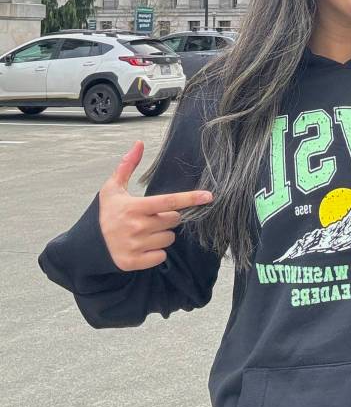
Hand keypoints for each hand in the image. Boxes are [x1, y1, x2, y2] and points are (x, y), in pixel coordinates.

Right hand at [97, 141, 213, 270]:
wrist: (86, 245)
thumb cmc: (104, 213)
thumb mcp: (112, 188)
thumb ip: (127, 165)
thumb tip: (139, 143)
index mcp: (134, 207)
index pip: (169, 202)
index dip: (190, 198)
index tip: (209, 196)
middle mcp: (136, 227)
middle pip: (173, 221)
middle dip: (168, 217)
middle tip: (151, 217)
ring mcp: (135, 246)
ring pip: (169, 238)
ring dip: (163, 235)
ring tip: (145, 232)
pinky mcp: (133, 262)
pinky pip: (160, 256)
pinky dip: (156, 252)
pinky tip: (143, 246)